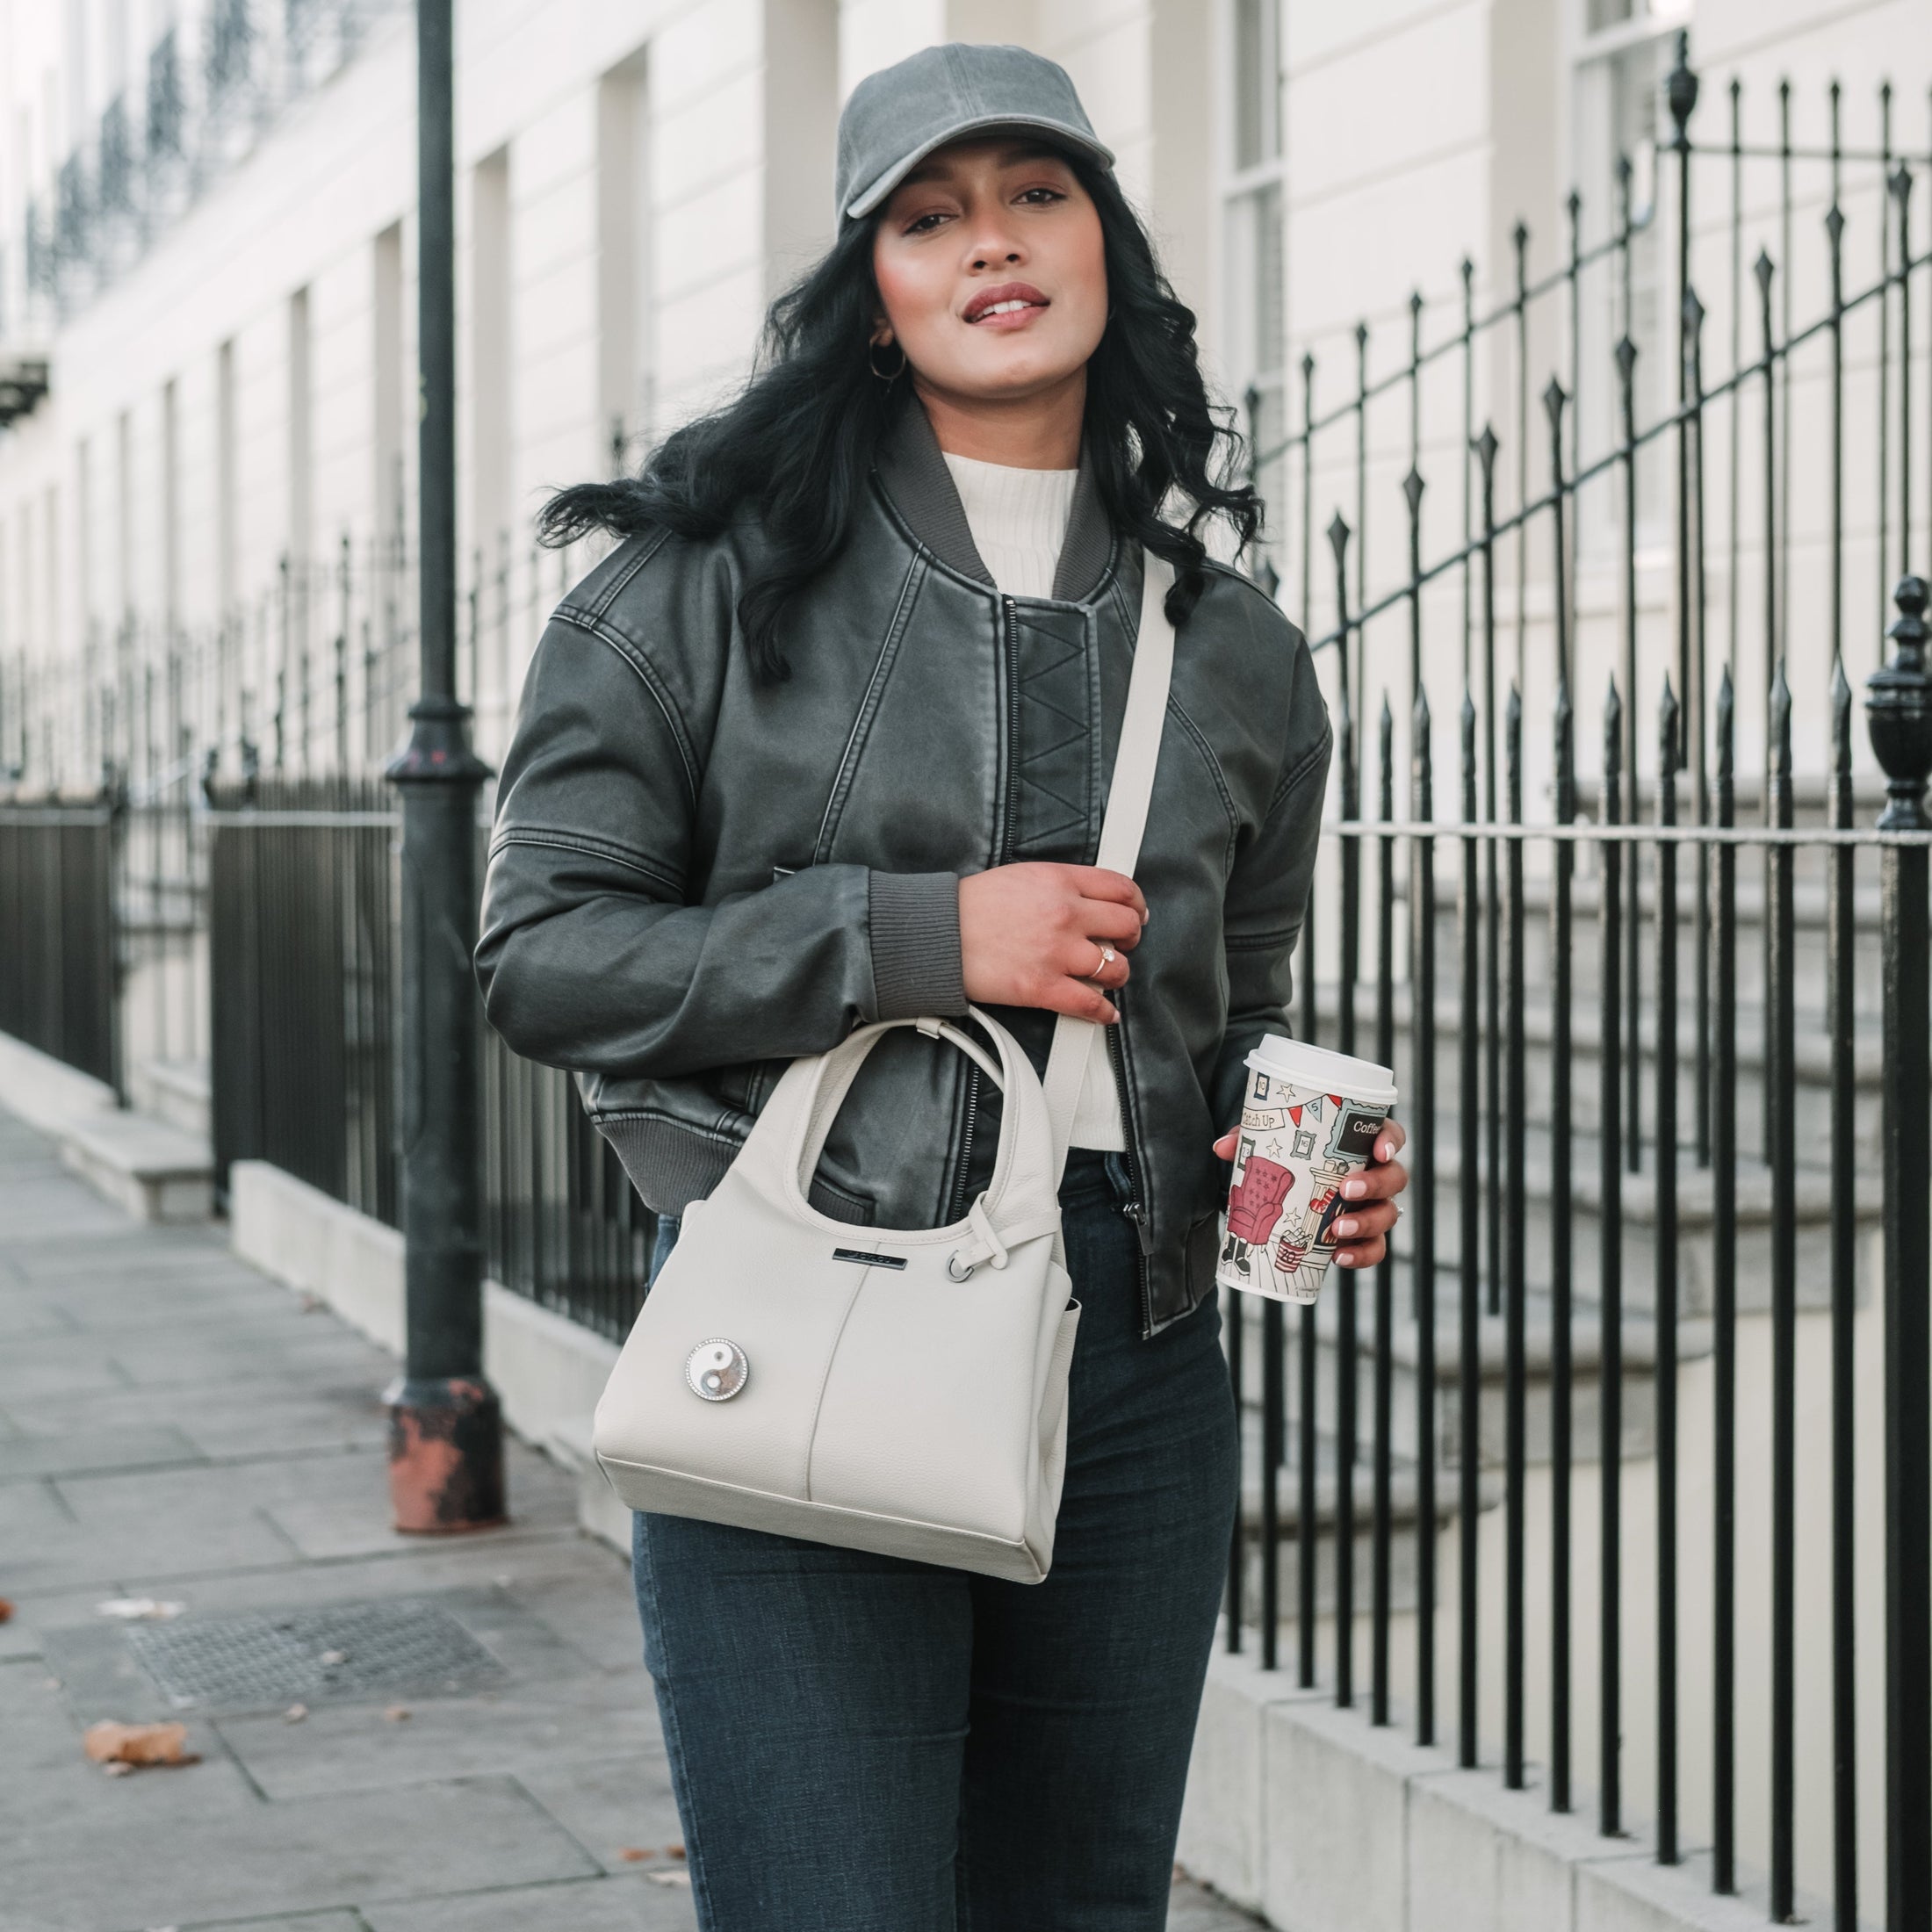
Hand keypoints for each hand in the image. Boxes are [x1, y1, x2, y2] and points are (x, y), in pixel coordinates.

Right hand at [959, 864, 1147, 1022]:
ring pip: (1115, 968)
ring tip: (1108, 977)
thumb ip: (1060, 885)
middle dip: (1130, 938)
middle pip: (1126, 926)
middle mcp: (1065, 914)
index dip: (1136, 904)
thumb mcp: (1023, 876)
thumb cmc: (971, 906)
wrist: (939, 935)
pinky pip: (1091, 1004)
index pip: (1120, 889)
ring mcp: (1057, 953)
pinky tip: (1105, 1012)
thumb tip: (1089, 900)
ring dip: (1116, 975)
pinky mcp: (1043, 987)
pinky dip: (1103, 1012)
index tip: (1136, 913)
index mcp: (1060, 881)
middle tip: (1122, 945)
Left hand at [1209, 1117, 1408, 1269]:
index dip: (1391, 1140)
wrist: (1286, 1191)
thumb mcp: (1270, 1143)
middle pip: (1395, 1177)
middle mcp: (1375, 1174)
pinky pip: (1375, 1248)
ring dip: (1366, 1223)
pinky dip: (1362, 1255)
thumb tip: (1223, 1148)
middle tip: (1346, 1190)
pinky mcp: (1363, 1235)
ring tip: (1338, 1229)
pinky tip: (1340, 1257)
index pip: (1390, 1134)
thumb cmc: (1288, 1157)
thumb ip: (1250, 1139)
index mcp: (1360, 1144)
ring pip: (1388, 1214)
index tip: (1380, 1149)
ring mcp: (1373, 1206)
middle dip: (1376, 1184)